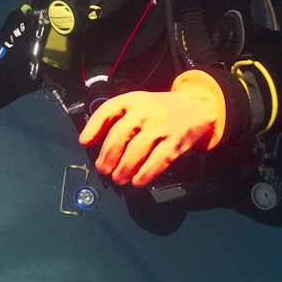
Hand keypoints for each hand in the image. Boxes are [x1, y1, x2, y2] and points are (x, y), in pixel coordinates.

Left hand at [78, 70, 225, 186]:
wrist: (197, 106)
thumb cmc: (160, 110)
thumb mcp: (138, 104)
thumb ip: (116, 117)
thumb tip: (89, 140)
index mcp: (134, 100)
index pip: (109, 110)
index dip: (93, 127)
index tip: (85, 142)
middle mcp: (146, 111)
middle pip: (120, 135)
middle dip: (108, 156)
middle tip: (103, 169)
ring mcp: (162, 126)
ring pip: (137, 150)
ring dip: (123, 169)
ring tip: (118, 178)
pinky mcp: (177, 141)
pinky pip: (158, 161)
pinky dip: (145, 174)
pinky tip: (137, 181)